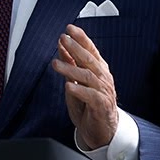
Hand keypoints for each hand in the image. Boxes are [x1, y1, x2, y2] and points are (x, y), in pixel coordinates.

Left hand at [51, 24, 117, 147]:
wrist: (101, 131)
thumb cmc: (88, 105)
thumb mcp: (76, 80)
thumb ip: (71, 63)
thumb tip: (62, 45)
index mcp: (98, 70)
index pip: (91, 50)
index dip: (81, 38)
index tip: (70, 28)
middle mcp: (103, 78)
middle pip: (90, 60)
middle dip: (76, 48)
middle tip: (63, 39)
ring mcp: (104, 92)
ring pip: (88, 76)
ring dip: (71, 69)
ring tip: (56, 64)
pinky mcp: (102, 106)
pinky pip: (91, 96)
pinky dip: (79, 90)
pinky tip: (69, 86)